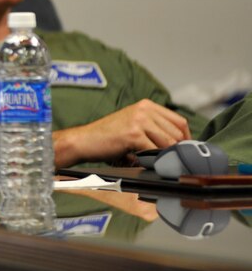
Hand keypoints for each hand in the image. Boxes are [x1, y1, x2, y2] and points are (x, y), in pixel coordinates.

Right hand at [53, 99, 190, 167]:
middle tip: (172, 163)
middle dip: (178, 151)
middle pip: (177, 133)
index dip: (186, 139)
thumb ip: (153, 129)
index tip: (183, 153)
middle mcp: (144, 109)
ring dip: (167, 157)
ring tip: (158, 164)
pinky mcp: (133, 134)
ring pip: (170, 143)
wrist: (83, 141)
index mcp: (146, 105)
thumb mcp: (133, 126)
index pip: (180, 121)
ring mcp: (139, 120)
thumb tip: (180, 147)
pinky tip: (147, 164)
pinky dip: (155, 161)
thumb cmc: (107, 138)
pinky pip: (156, 151)